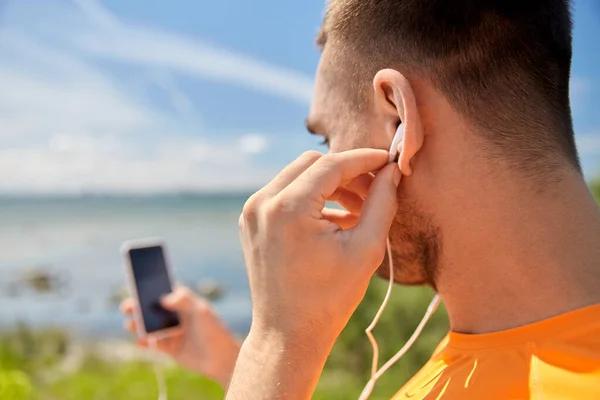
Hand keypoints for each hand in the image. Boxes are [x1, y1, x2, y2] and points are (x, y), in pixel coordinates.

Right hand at [121, 287, 240, 387]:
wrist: (221, 359)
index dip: (151, 288)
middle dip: (139, 307)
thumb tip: (162, 297)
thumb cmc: (214, 331)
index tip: (137, 285)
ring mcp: (172, 331)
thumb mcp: (201, 311)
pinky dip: (144, 342)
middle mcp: (177, 315)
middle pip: (153, 308)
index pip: (165, 291)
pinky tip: (140, 341)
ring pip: (150, 325)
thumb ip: (184, 300)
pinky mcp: (170, 348)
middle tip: (127, 307)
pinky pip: (153, 343)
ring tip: (131, 325)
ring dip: (138, 324)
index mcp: (185, 303)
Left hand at [227, 149, 399, 398]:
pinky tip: (337, 220)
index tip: (388, 160)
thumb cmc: (330, 298)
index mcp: (288, 208)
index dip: (364, 159)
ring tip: (359, 209)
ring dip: (329, 185)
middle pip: (312, 164)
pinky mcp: (251, 222)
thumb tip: (392, 171)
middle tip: (374, 188)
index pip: (332, 164)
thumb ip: (381, 202)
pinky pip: (285, 194)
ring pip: (297, 176)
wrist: (287, 334)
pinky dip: (311, 198)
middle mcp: (263, 203)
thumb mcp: (365, 249)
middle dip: (346, 172)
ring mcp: (252, 212)